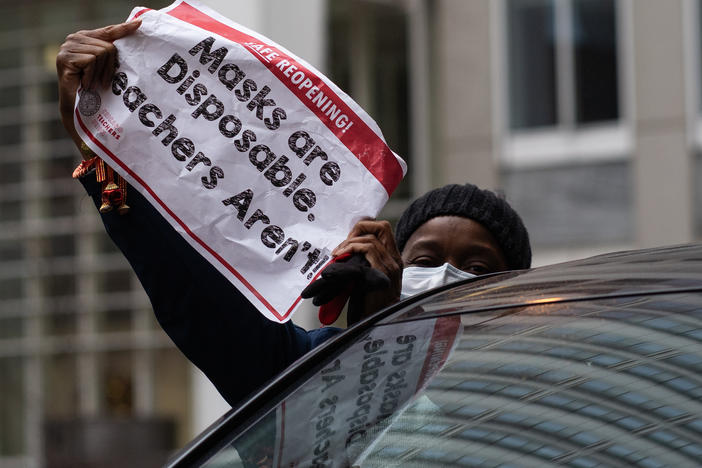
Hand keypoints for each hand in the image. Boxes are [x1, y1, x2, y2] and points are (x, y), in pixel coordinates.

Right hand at [56, 20, 140, 146]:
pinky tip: (85, 83)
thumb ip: (111, 53)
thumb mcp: (104, 68)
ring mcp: (67, 47)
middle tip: (101, 81)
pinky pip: (92, 60)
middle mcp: (74, 39)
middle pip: (108, 46)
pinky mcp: (65, 57)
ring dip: (100, 73)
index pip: (108, 31)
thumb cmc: (92, 89)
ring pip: (102, 53)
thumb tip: (131, 38)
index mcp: (85, 38)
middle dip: (109, 67)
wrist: (75, 107)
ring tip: (92, 83)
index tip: (139, 23)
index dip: (123, 28)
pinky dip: (91, 75)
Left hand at [331, 219, 402, 322]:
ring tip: (337, 253)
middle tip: (344, 244)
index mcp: (393, 259)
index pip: (383, 230)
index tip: (348, 241)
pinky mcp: (383, 272)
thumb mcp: (369, 278)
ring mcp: (391, 266)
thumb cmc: (369, 304)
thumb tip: (346, 249)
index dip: (364, 229)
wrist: (376, 323)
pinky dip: (351, 248)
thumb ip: (365, 263)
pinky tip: (340, 256)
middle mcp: (395, 260)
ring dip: (349, 242)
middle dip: (359, 229)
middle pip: (382, 227)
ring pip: (371, 239)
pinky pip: (368, 249)